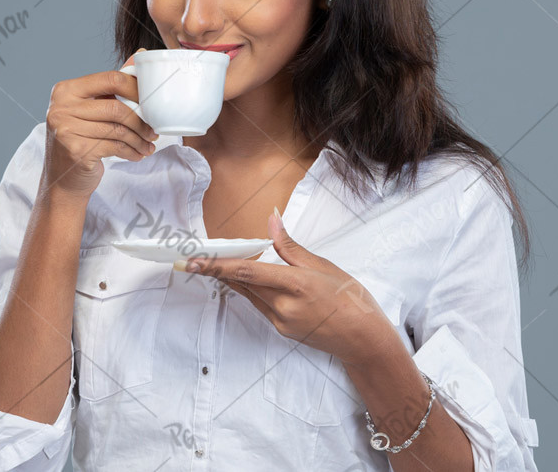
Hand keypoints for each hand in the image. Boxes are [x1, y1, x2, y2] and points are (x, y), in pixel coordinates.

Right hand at [41, 48, 158, 199]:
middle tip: (153, 129)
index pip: (110, 78)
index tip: (150, 101)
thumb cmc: (80, 138)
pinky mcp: (75, 150)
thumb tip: (141, 55)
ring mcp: (66, 129)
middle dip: (141, 120)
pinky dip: (131, 151)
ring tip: (148, 145)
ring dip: (139, 139)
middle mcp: (61, 107)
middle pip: (116, 107)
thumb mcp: (92, 109)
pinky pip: (114, 146)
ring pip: (117, 129)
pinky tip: (138, 154)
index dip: (136, 89)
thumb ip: (113, 84)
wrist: (62, 179)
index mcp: (66, 90)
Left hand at [177, 209, 398, 366]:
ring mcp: (282, 321)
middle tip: (193, 258)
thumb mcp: (323, 266)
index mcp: (296, 285)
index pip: (248, 272)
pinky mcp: (282, 329)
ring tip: (211, 264)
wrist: (364, 339)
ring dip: (231, 279)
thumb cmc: (350, 298)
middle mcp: (284, 306)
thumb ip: (291, 246)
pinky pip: (260, 305)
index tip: (195, 261)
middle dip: (217, 270)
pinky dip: (251, 289)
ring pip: (249, 294)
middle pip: (242, 284)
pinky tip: (245, 278)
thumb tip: (272, 219)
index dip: (218, 266)